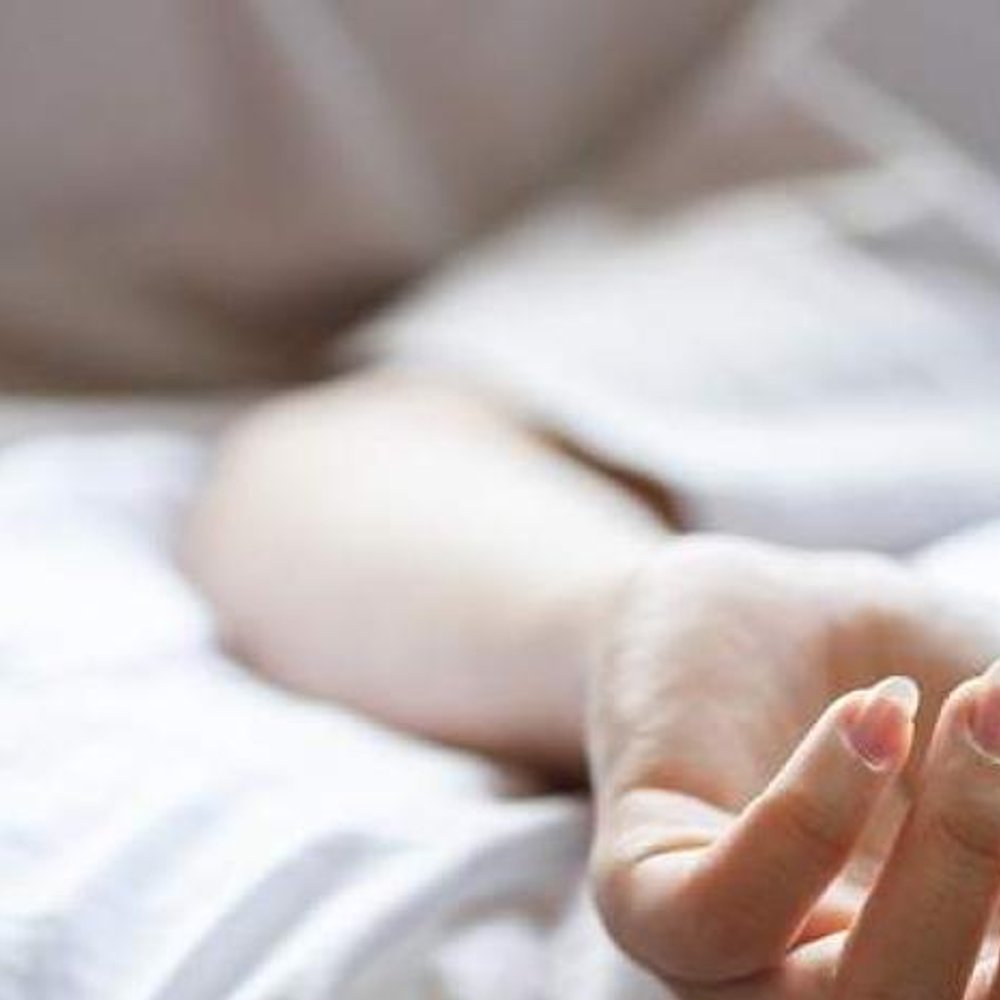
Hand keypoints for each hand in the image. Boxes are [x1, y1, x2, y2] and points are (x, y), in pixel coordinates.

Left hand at [589, 536, 999, 996]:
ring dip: (947, 860)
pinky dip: (810, 824)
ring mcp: (728, 955)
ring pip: (846, 999)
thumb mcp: (986, 725)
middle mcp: (822, 979)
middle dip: (997, 870)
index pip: (988, 990)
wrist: (734, 602)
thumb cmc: (882, 666)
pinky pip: (719, 913)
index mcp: (918, 955)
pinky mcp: (637, 890)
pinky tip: (868, 717)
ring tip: (975, 712)